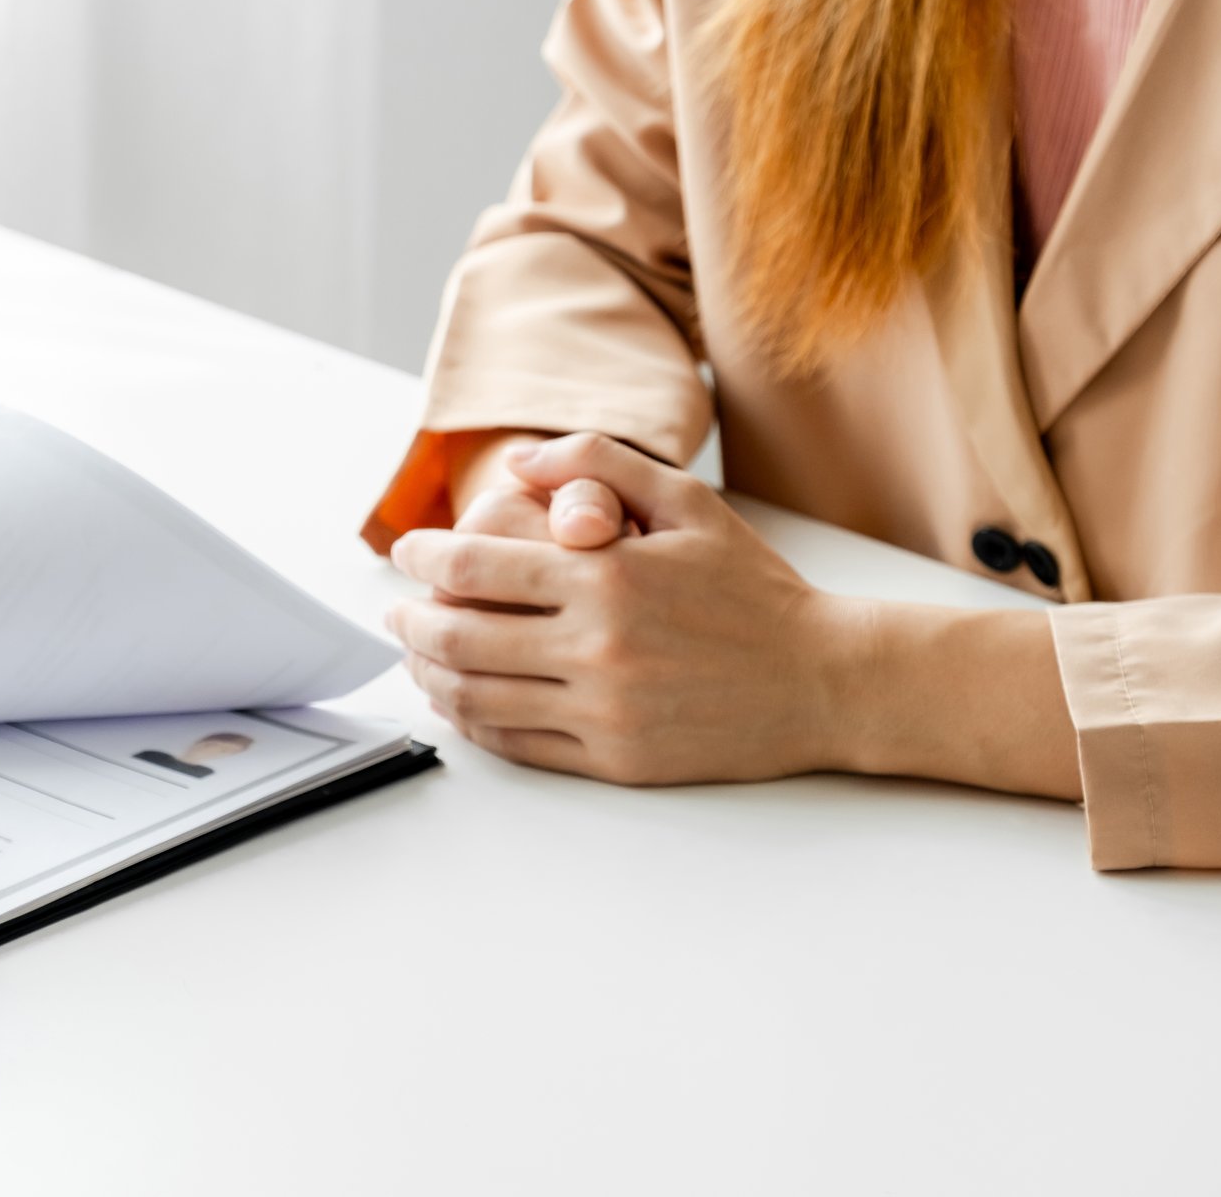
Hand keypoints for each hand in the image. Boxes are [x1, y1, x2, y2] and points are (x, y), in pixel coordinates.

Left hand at [390, 433, 850, 783]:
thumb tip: (517, 460)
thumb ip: (600, 463)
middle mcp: (596, 647)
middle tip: (397, 610)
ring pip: (476, 695)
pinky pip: (515, 742)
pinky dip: (472, 720)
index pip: (475, 567)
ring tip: (418, 654)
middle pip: (459, 635)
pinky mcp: (614, 759)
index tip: (406, 552)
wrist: (824, 682)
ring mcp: (602, 709)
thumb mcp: (689, 502)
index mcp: (606, 577)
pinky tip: (461, 699)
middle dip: (411, 620)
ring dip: (430, 672)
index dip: (423, 558)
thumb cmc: (754, 589)